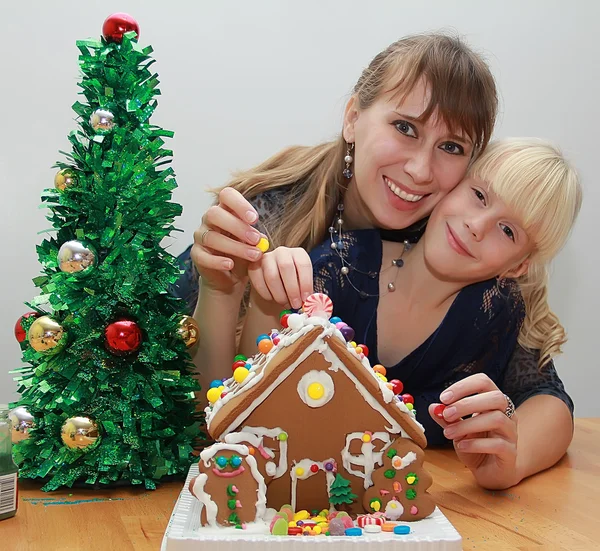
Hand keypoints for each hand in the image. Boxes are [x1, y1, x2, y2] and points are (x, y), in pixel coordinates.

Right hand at [191, 187, 264, 294]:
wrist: (230, 278)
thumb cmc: (242, 255)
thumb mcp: (252, 244)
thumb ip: (256, 238)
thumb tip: (261, 238)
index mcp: (224, 210)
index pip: (226, 196)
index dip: (239, 204)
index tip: (255, 219)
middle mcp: (209, 220)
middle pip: (215, 214)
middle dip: (237, 227)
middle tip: (255, 240)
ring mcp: (200, 236)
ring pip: (212, 237)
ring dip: (235, 246)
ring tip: (254, 255)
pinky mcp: (196, 254)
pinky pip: (203, 256)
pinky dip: (218, 261)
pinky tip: (230, 264)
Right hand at [248, 246, 313, 308]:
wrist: (276, 282)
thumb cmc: (293, 283)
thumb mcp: (302, 284)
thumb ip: (305, 291)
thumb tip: (309, 302)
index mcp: (298, 253)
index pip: (303, 264)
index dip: (305, 283)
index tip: (305, 298)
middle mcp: (282, 252)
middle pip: (286, 267)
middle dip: (292, 289)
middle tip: (295, 304)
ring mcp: (266, 258)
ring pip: (272, 276)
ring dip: (279, 294)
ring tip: (285, 304)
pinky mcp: (253, 267)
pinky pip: (259, 282)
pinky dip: (267, 294)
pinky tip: (272, 299)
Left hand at [428, 373, 520, 488]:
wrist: (491, 471)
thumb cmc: (475, 444)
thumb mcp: (457, 428)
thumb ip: (446, 418)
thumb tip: (433, 407)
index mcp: (493, 402)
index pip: (484, 382)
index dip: (463, 386)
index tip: (443, 398)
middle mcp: (507, 414)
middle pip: (496, 398)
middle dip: (467, 404)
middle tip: (446, 414)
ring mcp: (511, 433)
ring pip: (497, 419)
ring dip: (467, 424)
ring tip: (448, 433)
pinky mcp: (510, 453)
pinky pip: (497, 444)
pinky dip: (475, 444)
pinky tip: (461, 446)